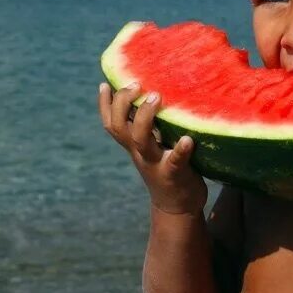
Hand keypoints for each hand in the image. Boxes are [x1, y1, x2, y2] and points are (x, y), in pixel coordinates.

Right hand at [99, 81, 207, 215]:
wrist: (177, 208)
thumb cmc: (167, 168)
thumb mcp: (154, 147)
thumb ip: (150, 127)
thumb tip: (152, 96)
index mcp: (134, 145)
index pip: (112, 123)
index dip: (104, 105)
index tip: (105, 84)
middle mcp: (140, 152)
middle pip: (119, 128)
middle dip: (122, 103)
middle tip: (137, 84)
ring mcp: (156, 163)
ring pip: (140, 141)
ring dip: (145, 118)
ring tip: (156, 97)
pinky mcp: (175, 174)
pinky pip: (175, 161)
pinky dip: (180, 150)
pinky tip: (187, 139)